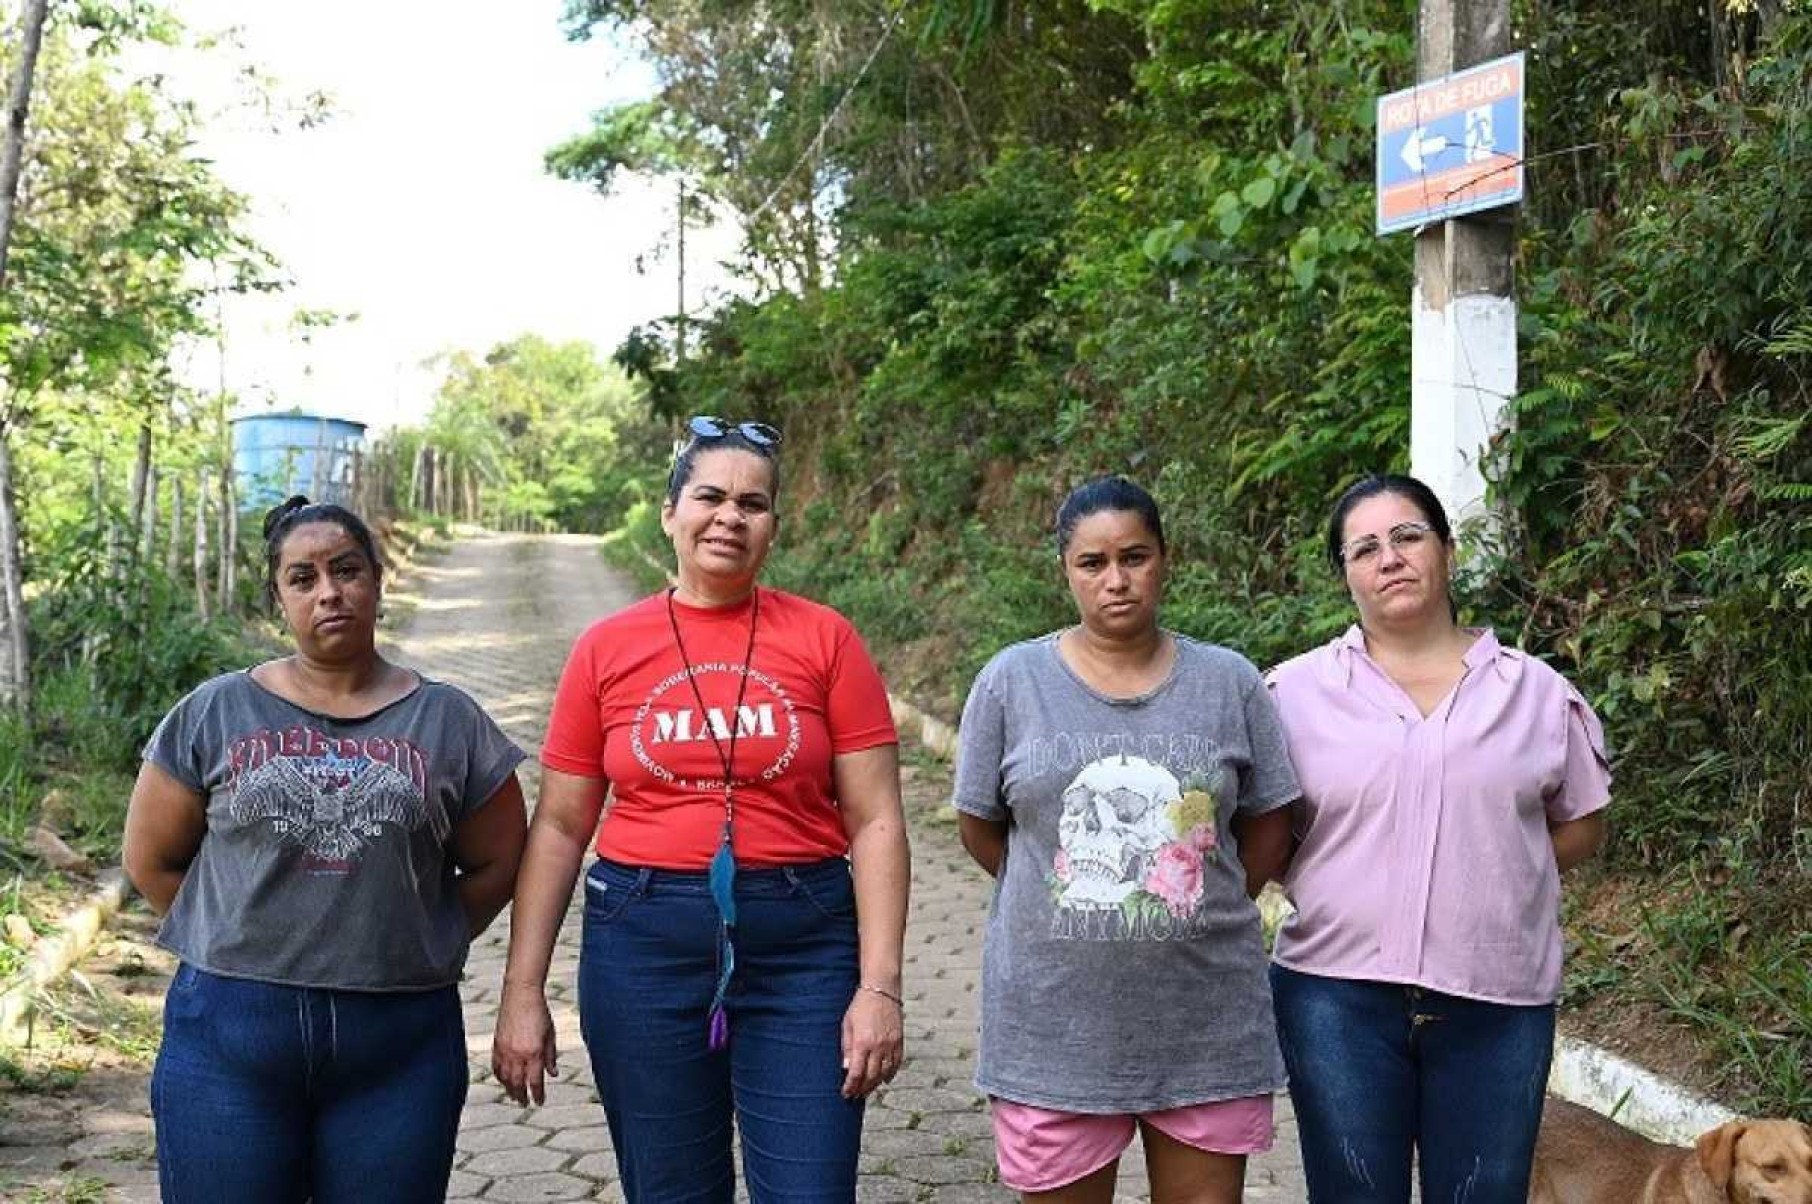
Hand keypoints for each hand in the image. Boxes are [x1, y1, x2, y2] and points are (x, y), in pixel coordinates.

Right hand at [492, 981, 557, 1105]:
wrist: (521, 995)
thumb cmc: (539, 1012)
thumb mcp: (550, 1034)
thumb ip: (551, 1056)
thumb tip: (553, 1074)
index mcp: (534, 1052)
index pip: (535, 1081)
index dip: (537, 1094)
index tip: (539, 1102)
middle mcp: (518, 1054)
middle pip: (518, 1083)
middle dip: (522, 1096)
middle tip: (525, 1104)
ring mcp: (505, 1050)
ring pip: (505, 1078)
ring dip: (510, 1089)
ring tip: (514, 1096)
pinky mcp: (496, 1044)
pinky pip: (496, 1067)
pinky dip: (500, 1076)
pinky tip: (504, 1081)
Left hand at [839, 987, 904, 1098]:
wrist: (882, 990)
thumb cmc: (861, 1005)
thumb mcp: (848, 1025)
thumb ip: (847, 1047)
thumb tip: (846, 1067)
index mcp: (862, 1043)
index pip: (856, 1073)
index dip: (851, 1086)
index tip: (846, 1093)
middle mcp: (878, 1046)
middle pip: (871, 1077)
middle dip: (862, 1089)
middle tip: (856, 1096)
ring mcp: (891, 1045)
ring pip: (885, 1073)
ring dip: (875, 1084)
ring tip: (868, 1090)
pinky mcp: (899, 1041)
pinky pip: (896, 1064)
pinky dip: (890, 1074)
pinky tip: (884, 1080)